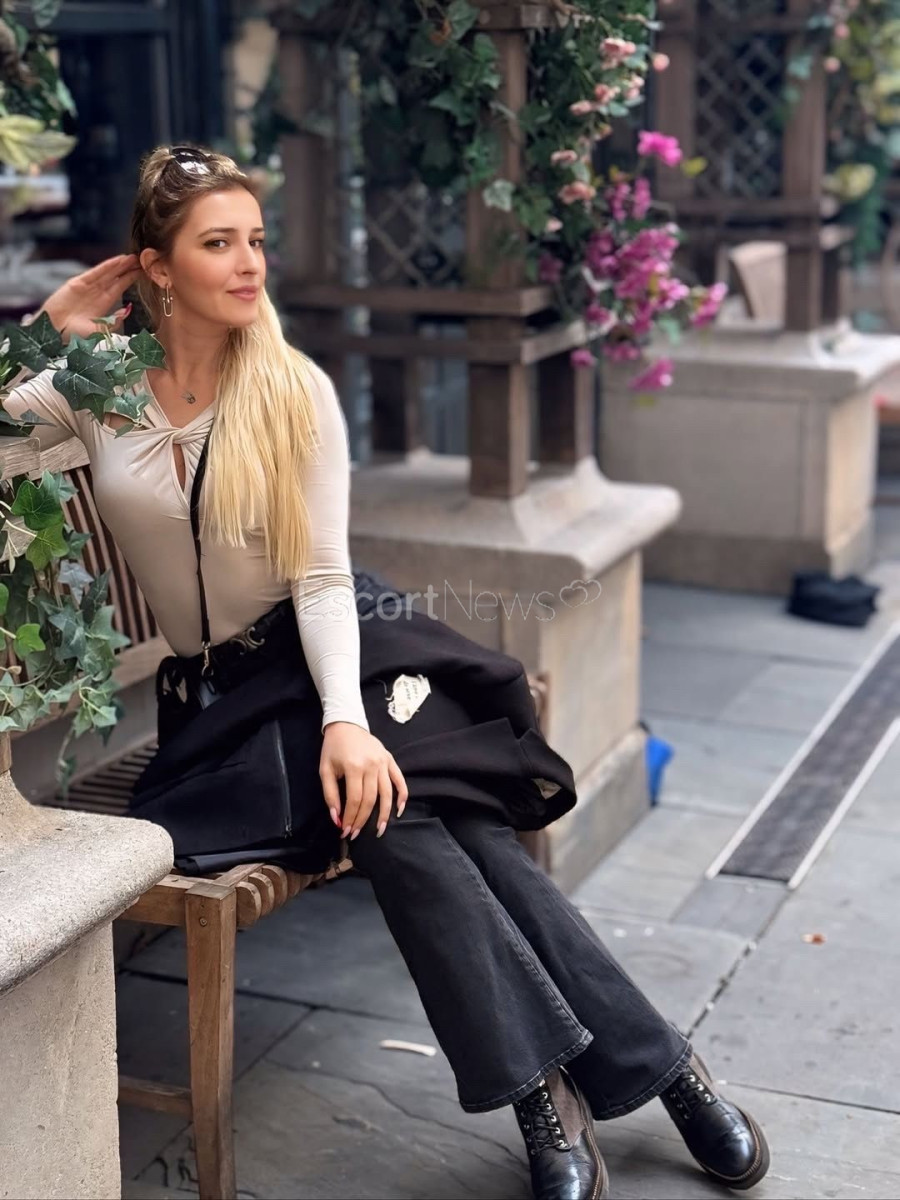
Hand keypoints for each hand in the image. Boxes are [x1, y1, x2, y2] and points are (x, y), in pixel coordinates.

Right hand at [38, 253, 143, 343]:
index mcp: (102, 306)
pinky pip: (96, 273)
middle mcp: (95, 294)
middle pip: (114, 278)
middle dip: (127, 269)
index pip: (119, 288)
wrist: (53, 333)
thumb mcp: (101, 331)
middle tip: (142, 260)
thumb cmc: (75, 336)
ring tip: (133, 257)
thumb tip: (128, 309)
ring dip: (120, 265)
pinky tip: (118, 260)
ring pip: (107, 273)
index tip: (142, 272)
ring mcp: (86, 288)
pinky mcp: (77, 283)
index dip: (130, 279)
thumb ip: (114, 321)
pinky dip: (107, 266)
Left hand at [320, 722, 407, 840]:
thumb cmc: (333, 748)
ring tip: (379, 830)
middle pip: (370, 800)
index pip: (354, 800)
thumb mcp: (325, 770)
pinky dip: (402, 795)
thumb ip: (330, 795)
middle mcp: (371, 765)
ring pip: (387, 794)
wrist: (346, 724)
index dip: (350, 818)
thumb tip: (337, 818)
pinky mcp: (390, 760)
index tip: (345, 831)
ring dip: (384, 814)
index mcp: (354, 767)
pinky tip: (399, 810)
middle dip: (363, 820)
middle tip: (356, 834)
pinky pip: (399, 780)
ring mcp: (383, 762)